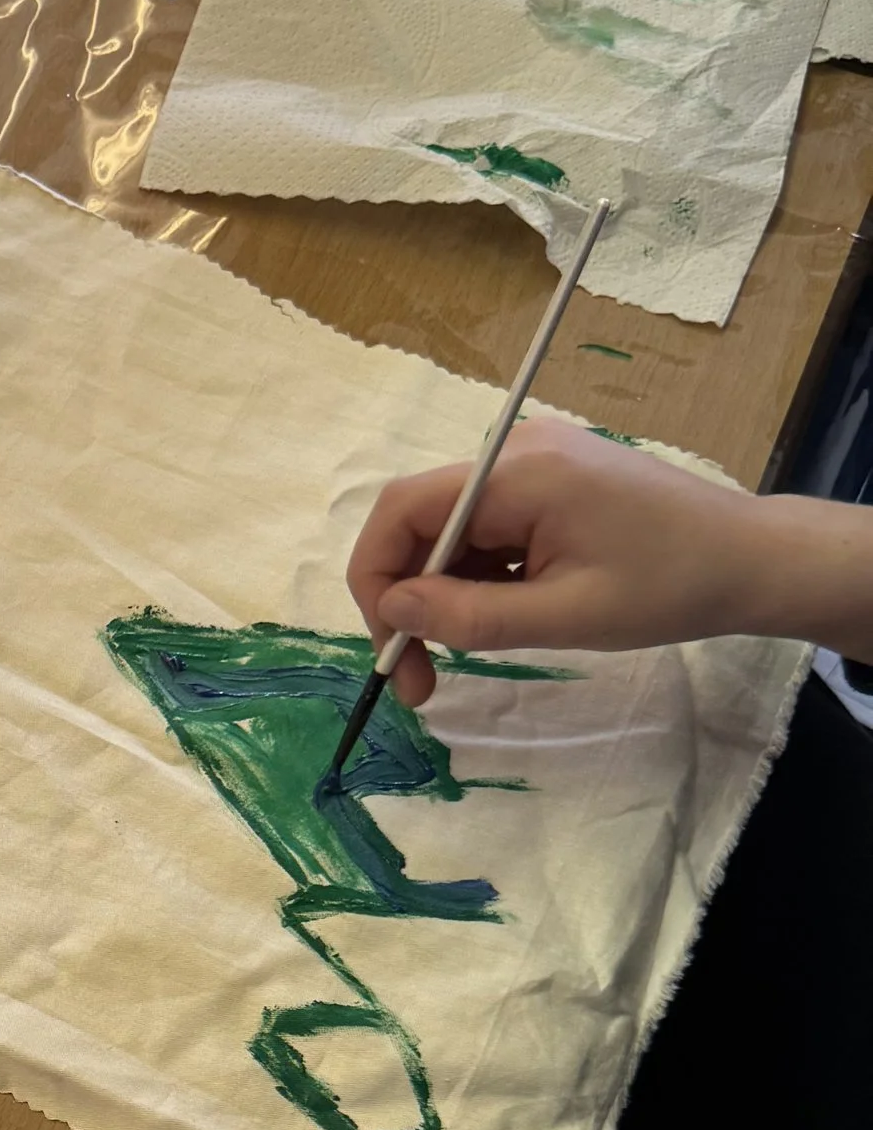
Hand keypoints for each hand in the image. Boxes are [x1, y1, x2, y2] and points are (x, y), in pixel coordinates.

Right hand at [345, 417, 835, 708]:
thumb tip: (393, 611)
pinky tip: (511, 612)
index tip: (393, 655)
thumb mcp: (565, 617)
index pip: (400, 511)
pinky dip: (480, 575)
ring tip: (475, 650)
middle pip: (419, 520)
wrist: (753, 559)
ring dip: (446, 593)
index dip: (376, 582)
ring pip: (450, 529)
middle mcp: (514, 450)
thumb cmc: (670, 587)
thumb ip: (469, 616)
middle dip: (409, 599)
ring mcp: (534, 459)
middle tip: (423, 679)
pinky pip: (487, 525)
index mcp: (517, 472)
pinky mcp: (551, 477)